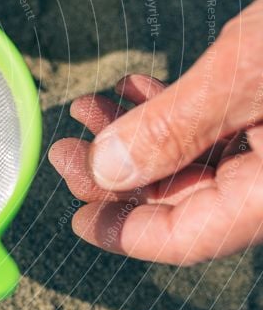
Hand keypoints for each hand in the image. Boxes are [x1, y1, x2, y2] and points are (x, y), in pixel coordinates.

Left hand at [49, 0, 262, 265]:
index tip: (74, 218)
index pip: (187, 236)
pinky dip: (170, 115)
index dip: (122, 233)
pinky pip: (214, 135)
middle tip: (65, 149)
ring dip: (135, 140)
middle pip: (181, 202)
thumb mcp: (244, 73)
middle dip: (116, 176)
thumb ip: (172, 127)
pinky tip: (136, 90)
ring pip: (192, 165)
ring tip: (90, 108)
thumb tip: (105, 172)